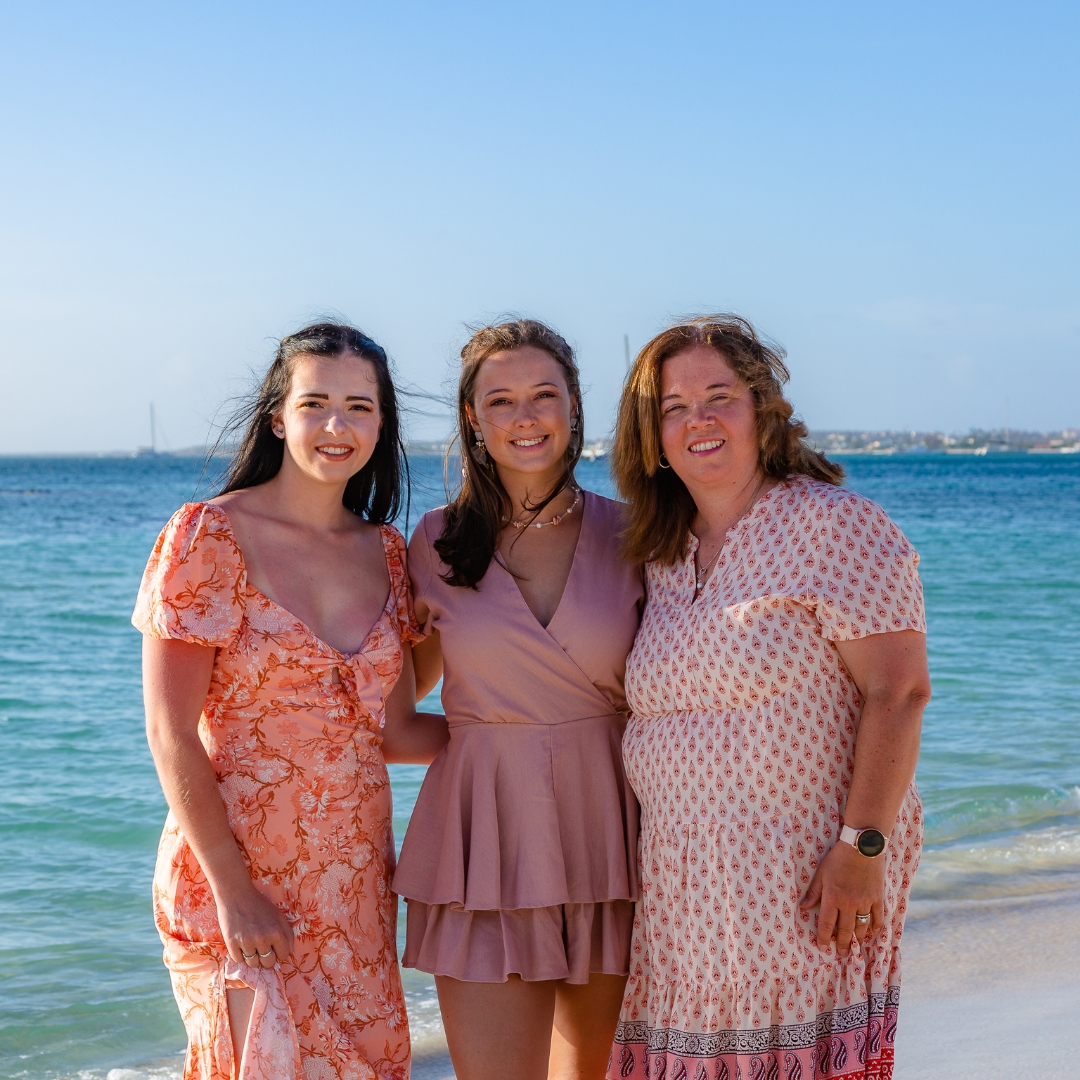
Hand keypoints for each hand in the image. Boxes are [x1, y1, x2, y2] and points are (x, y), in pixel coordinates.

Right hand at [216, 883, 293, 968]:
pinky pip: (239, 960)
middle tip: (262, 947)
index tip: (274, 947)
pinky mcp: (231, 944)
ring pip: (253, 964)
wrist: (236, 895)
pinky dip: (240, 954)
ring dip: (253, 957)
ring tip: (251, 944)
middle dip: (267, 958)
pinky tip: (241, 943)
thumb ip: (288, 933)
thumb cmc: (260, 905)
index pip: (283, 955)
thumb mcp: (278, 915)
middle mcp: (262, 939)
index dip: (280, 952)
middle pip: (268, 963)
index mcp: (276, 932)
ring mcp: (246, 942)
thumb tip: (291, 952)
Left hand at [799, 841, 884, 956]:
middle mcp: (849, 904)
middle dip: (842, 944)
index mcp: (832, 897)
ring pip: (861, 927)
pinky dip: (875, 928)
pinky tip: (871, 934)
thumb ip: (814, 892)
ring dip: (857, 938)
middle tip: (841, 954)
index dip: (823, 938)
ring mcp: (865, 902)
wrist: (862, 846)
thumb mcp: (821, 873)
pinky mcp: (878, 898)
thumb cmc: (838, 858)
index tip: (822, 948)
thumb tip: (803, 908)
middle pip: (845, 930)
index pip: (826, 924)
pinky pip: (878, 919)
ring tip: (854, 946)